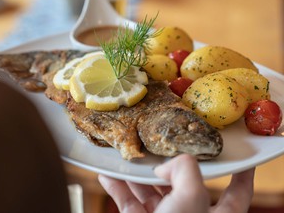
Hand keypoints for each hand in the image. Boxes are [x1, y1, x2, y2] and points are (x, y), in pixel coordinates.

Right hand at [98, 154, 254, 212]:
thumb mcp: (191, 198)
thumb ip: (186, 171)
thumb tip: (166, 165)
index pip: (237, 191)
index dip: (240, 173)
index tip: (240, 157)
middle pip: (183, 184)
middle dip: (169, 165)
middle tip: (161, 147)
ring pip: (152, 191)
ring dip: (136, 175)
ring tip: (127, 158)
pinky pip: (129, 202)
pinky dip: (118, 188)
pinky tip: (108, 176)